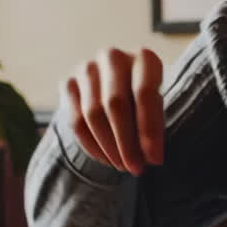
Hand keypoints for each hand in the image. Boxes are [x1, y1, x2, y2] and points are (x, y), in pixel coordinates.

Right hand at [61, 47, 164, 174]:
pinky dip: (92, 146)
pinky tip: (106, 159)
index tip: (154, 159)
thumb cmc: (145, 101)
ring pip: (92, 114)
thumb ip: (154, 127)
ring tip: (122, 166)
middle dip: (126, 143)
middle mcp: (113, 57)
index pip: (144, 93)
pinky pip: (75, 121)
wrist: (118, 87)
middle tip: (135, 169)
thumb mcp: (157, 109)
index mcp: (143, 58)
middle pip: (115, 105)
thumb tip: (151, 157)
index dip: (149, 130)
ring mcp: (87, 68)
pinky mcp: (68, 83)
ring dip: (109, 148)